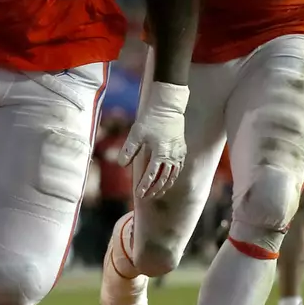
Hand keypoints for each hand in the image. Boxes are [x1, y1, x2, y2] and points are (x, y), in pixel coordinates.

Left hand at [119, 82, 189, 198]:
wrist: (168, 107)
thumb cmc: (151, 119)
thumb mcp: (136, 134)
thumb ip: (129, 150)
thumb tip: (121, 165)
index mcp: (160, 153)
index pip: (151, 175)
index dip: (144, 186)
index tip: (138, 194)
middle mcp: (171, 156)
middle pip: (163, 179)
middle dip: (154, 190)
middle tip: (147, 197)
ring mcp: (178, 153)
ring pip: (173, 175)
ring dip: (165, 186)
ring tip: (158, 194)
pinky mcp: (182, 149)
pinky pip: (179, 168)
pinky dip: (173, 177)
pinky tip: (169, 180)